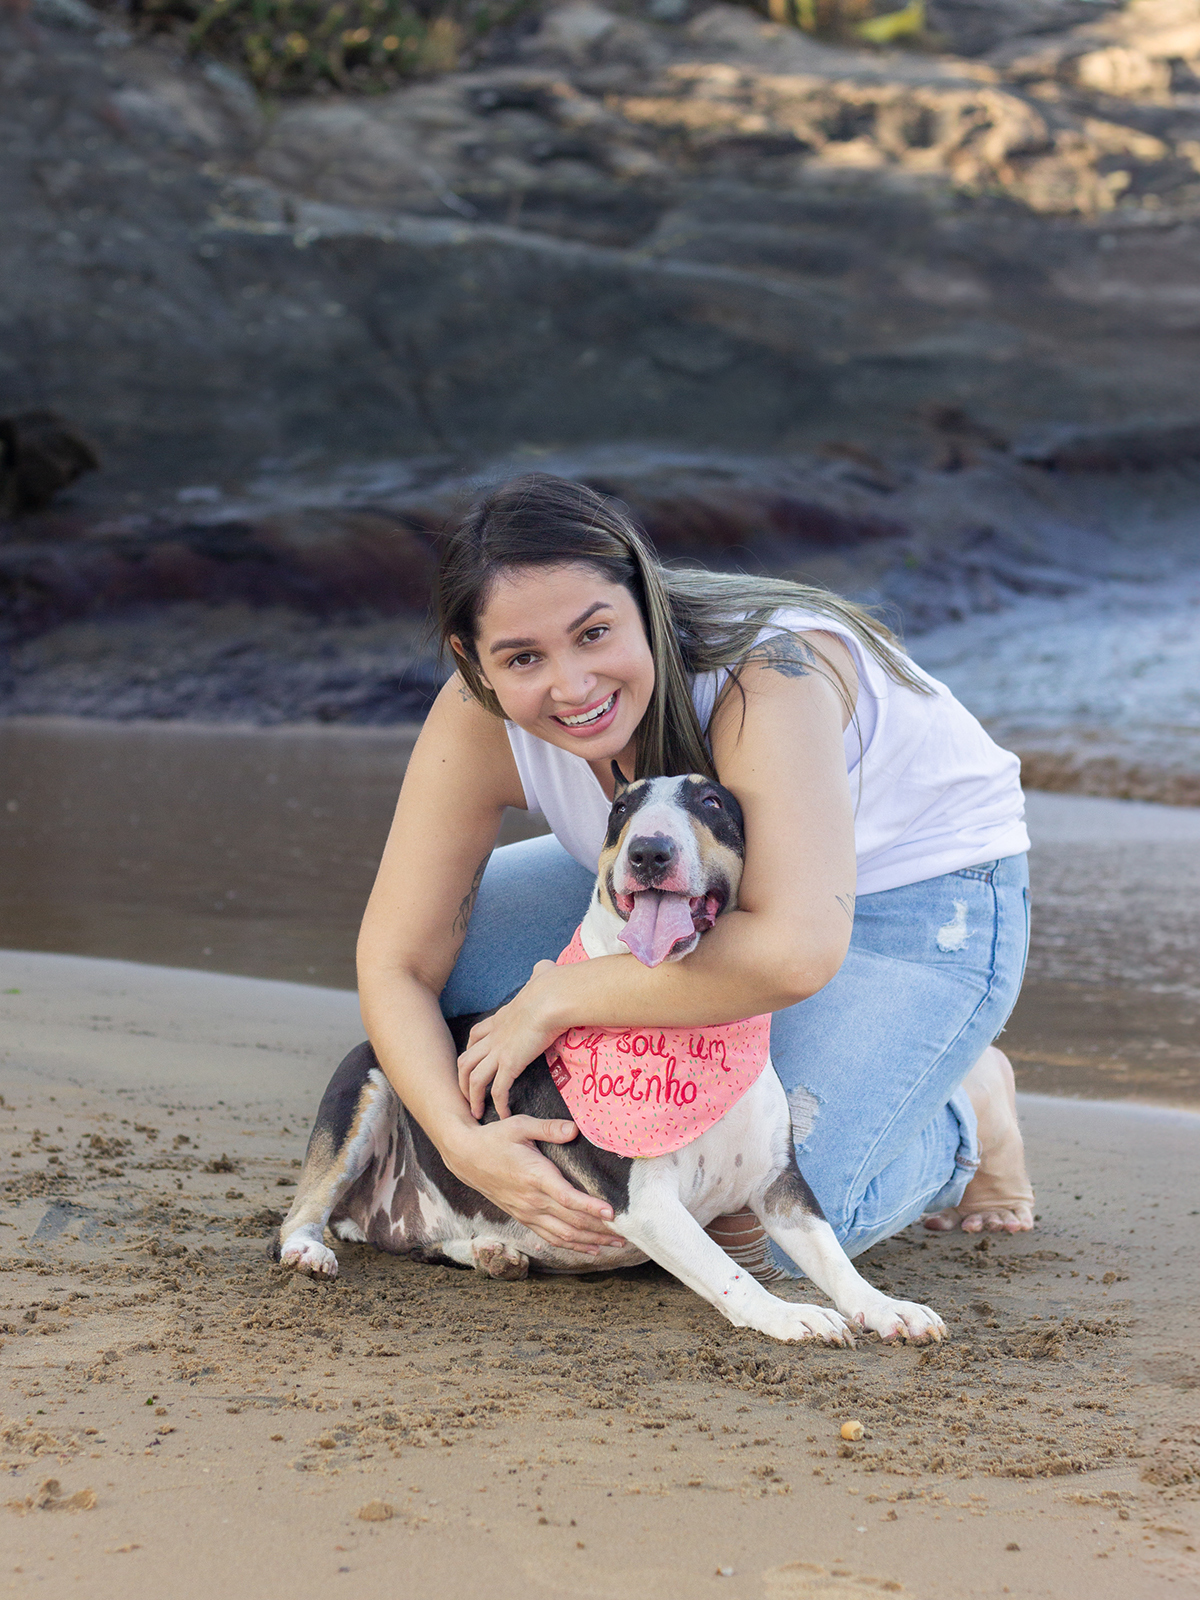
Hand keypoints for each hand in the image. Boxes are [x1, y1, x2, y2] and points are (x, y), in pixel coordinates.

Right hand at [443, 1115, 621, 1252]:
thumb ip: (549, 1128)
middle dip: (601, 1230)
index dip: (590, 1207)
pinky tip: (589, 1249)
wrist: (466, 1157)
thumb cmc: (495, 1138)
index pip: (567, 1198)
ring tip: (615, 1244)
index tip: (612, 1213)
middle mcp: (532, 1200)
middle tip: (627, 1234)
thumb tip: (574, 1129)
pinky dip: (572, 1245)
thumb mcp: (520, 1125)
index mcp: (535, 1177)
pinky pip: (551, 1237)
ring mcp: (527, 1212)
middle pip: (572, 1222)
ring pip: (564, 1235)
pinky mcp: (523, 1217)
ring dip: (591, 1242)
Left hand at [457, 959, 562, 1118]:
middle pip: (466, 1060)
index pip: (476, 1035)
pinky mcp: (510, 1063)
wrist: (552, 997)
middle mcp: (495, 1036)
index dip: (472, 1050)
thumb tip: (545, 968)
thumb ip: (540, 974)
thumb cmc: (552, 986)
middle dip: (462, 1079)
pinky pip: (498, 1090)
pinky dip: (498, 1104)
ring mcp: (500, 1050)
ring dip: (473, 1097)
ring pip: (474, 1078)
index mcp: (501, 1017)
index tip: (474, 1062)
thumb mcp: (542, 976)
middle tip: (467, 1096)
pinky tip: (503, 1115)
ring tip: (477, 1113)